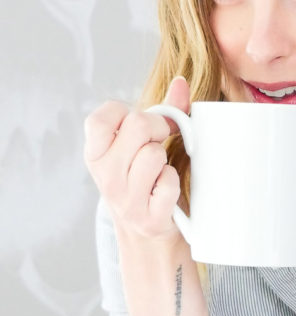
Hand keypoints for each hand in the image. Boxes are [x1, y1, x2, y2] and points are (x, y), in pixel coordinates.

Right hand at [84, 76, 190, 241]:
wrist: (148, 234)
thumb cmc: (146, 180)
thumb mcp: (143, 146)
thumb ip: (163, 112)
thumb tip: (180, 81)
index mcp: (95, 154)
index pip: (102, 116)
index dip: (129, 113)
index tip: (143, 126)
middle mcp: (104, 175)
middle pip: (136, 126)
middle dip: (157, 129)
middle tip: (160, 144)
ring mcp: (124, 198)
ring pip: (154, 154)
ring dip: (166, 161)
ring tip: (159, 172)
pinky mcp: (147, 217)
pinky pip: (168, 183)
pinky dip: (173, 184)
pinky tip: (165, 191)